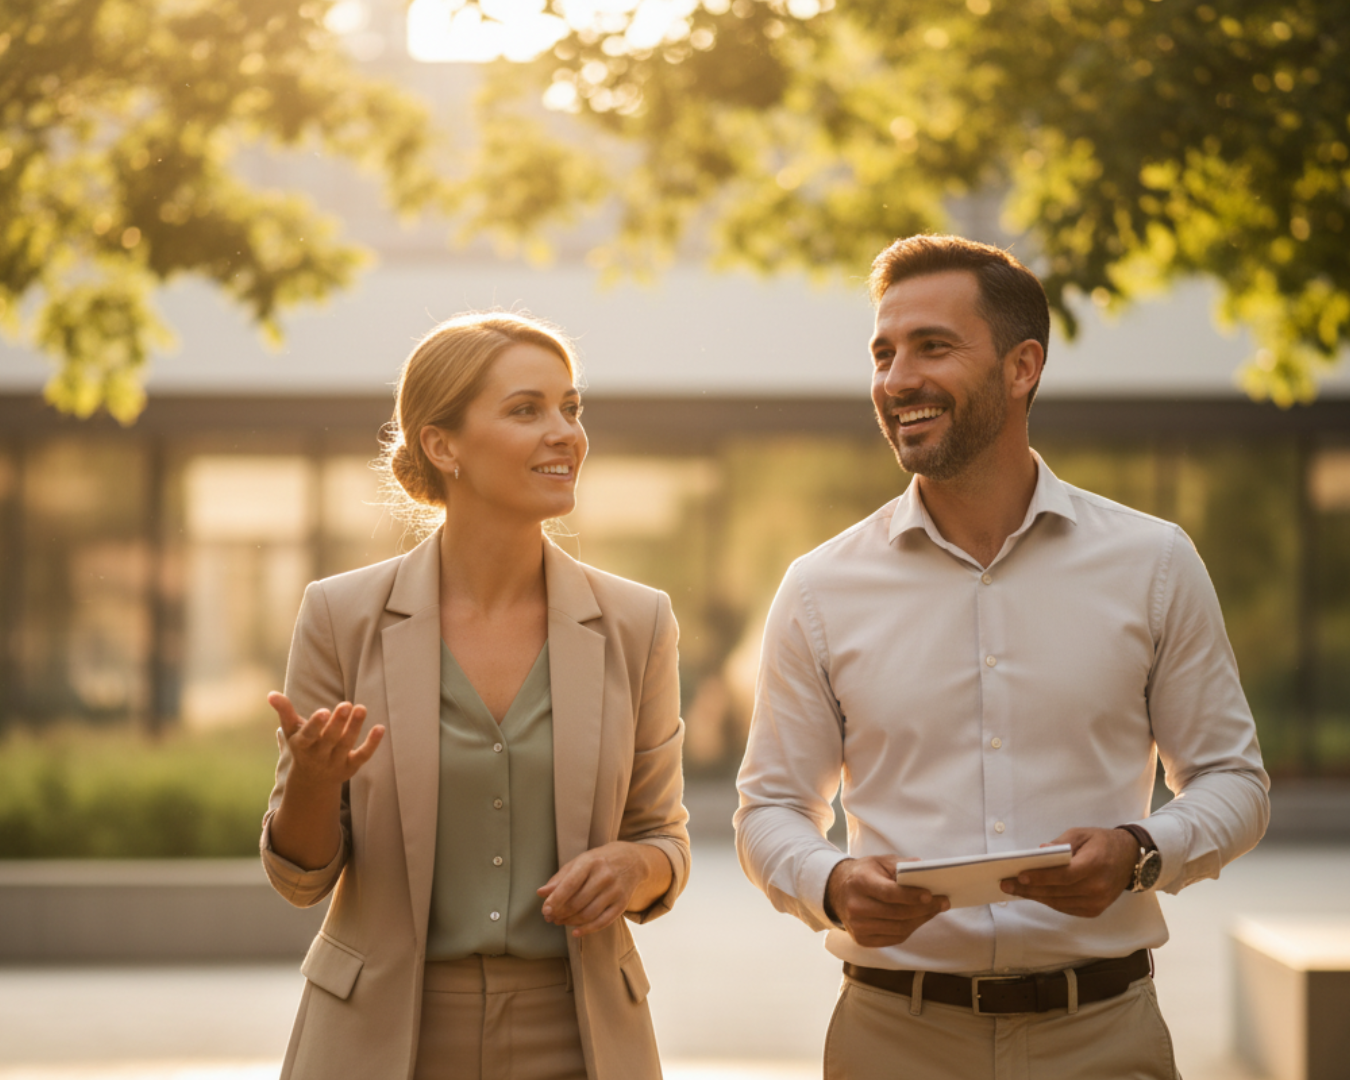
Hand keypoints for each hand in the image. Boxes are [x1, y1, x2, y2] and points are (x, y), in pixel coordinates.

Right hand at [267, 692, 384, 789]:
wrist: (312, 780)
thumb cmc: (303, 745)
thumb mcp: (292, 730)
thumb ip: (284, 711)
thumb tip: (271, 694)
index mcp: (302, 745)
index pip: (309, 736)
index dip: (316, 725)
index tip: (323, 711)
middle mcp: (318, 756)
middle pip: (329, 740)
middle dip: (337, 723)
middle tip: (346, 704)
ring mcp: (335, 762)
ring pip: (346, 745)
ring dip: (354, 727)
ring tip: (362, 708)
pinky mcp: (351, 766)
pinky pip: (363, 756)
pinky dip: (372, 744)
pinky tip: (380, 727)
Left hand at [538, 842, 668, 937]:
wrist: (632, 860)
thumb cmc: (599, 861)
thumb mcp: (580, 862)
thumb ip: (560, 878)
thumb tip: (541, 893)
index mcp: (591, 862)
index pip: (570, 884)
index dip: (556, 900)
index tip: (545, 911)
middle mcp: (605, 876)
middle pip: (578, 902)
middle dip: (561, 913)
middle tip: (551, 918)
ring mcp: (615, 890)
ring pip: (588, 914)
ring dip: (571, 922)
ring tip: (560, 921)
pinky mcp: (622, 903)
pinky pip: (603, 922)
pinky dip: (587, 930)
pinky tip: (576, 932)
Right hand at [825, 856, 948, 947]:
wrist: (837, 891)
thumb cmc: (864, 874)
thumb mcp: (879, 862)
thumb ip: (901, 865)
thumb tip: (925, 870)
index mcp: (860, 883)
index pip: (889, 893)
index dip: (911, 896)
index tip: (931, 895)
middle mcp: (856, 907)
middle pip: (897, 913)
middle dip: (924, 909)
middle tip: (943, 902)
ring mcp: (858, 926)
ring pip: (899, 928)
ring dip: (921, 920)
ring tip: (935, 910)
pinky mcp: (862, 939)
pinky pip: (894, 938)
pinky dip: (910, 929)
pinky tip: (919, 919)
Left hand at [999, 827, 1136, 916]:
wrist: (1130, 859)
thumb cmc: (1101, 842)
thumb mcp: (1081, 833)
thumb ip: (1060, 843)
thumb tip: (1040, 851)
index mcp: (1094, 864)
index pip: (1064, 875)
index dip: (1041, 877)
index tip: (1021, 875)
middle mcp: (1097, 887)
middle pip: (1057, 891)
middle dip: (1029, 888)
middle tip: (1007, 885)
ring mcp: (1098, 902)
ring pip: (1059, 902)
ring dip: (1036, 896)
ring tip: (1015, 889)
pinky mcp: (1095, 910)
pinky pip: (1066, 908)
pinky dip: (1049, 901)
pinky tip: (1035, 894)